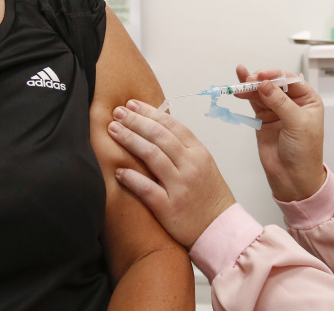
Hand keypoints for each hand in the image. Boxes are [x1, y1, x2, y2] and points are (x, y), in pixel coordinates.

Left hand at [108, 100, 235, 248]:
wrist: (220, 230)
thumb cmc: (208, 197)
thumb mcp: (203, 165)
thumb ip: (182, 148)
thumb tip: (156, 128)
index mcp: (198, 153)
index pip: (172, 125)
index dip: (150, 112)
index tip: (132, 104)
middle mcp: (190, 166)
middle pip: (159, 136)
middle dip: (136, 121)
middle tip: (117, 113)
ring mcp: (180, 187)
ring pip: (152, 156)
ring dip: (130, 140)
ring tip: (113, 130)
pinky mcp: (170, 208)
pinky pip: (147, 189)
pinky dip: (131, 178)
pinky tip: (117, 170)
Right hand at [235, 65, 326, 202]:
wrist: (293, 178)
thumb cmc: (305, 153)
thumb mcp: (297, 124)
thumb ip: (280, 102)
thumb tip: (264, 85)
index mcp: (308, 100)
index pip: (291, 80)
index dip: (275, 76)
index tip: (262, 76)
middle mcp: (292, 102)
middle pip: (274, 83)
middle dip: (261, 80)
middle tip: (250, 80)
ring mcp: (276, 109)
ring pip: (262, 91)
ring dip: (250, 85)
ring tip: (240, 83)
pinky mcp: (263, 118)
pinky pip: (254, 101)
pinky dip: (246, 94)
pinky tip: (238, 86)